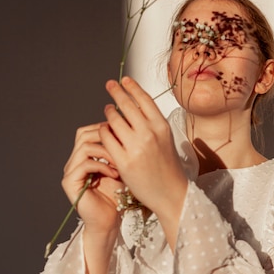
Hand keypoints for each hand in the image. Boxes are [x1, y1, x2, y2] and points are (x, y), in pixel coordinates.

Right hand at [62, 122, 122, 234]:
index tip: (124, 135)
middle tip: (122, 144)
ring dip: (106, 152)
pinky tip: (115, 173)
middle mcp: (74, 162)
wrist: (109, 221)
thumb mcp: (121, 168)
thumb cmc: (117, 197)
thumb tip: (127, 128)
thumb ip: (119, 150)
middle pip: (83, 134)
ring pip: (85, 147)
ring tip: (120, 162)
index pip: (89, 131)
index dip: (105, 128)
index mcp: (84, 156)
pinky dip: (102, 165)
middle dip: (105, 136)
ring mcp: (70, 172)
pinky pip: (84, 164)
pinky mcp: (70, 182)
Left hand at [100, 77, 187, 245]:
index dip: (132, 87)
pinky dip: (103, 132)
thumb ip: (151, 125)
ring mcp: (136, 147)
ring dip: (109, 113)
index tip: (124, 80)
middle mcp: (149, 133)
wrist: (170, 194)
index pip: (144, 99)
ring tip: (108, 110)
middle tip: (110, 85)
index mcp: (162, 127)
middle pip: (127, 105)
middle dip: (116, 92)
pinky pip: (107, 138)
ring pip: (114, 120)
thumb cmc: (168, 168)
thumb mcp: (165, 141)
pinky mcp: (123, 161)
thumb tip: (134, 108)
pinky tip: (103, 130)